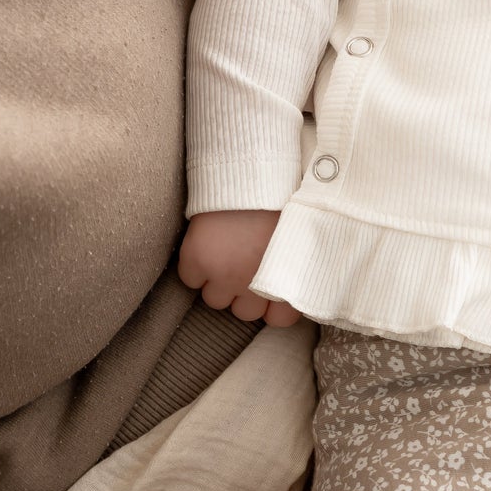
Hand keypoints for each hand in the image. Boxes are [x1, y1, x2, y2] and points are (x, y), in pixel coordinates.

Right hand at [177, 208, 299, 324]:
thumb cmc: (283, 199)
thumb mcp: (300, 238)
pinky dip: (193, 266)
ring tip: (224, 253)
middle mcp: (256, 285)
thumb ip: (296, 269)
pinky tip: (206, 244)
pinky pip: (190, 279)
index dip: (271, 303)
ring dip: (218, 281)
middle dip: (244, 292)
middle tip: (245, 263)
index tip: (269, 286)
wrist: (251, 170)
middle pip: (245, 312)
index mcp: (286, 280)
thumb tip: (294, 290)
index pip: (279, 319)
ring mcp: (225, 276)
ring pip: (215, 300)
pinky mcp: (197, 262)